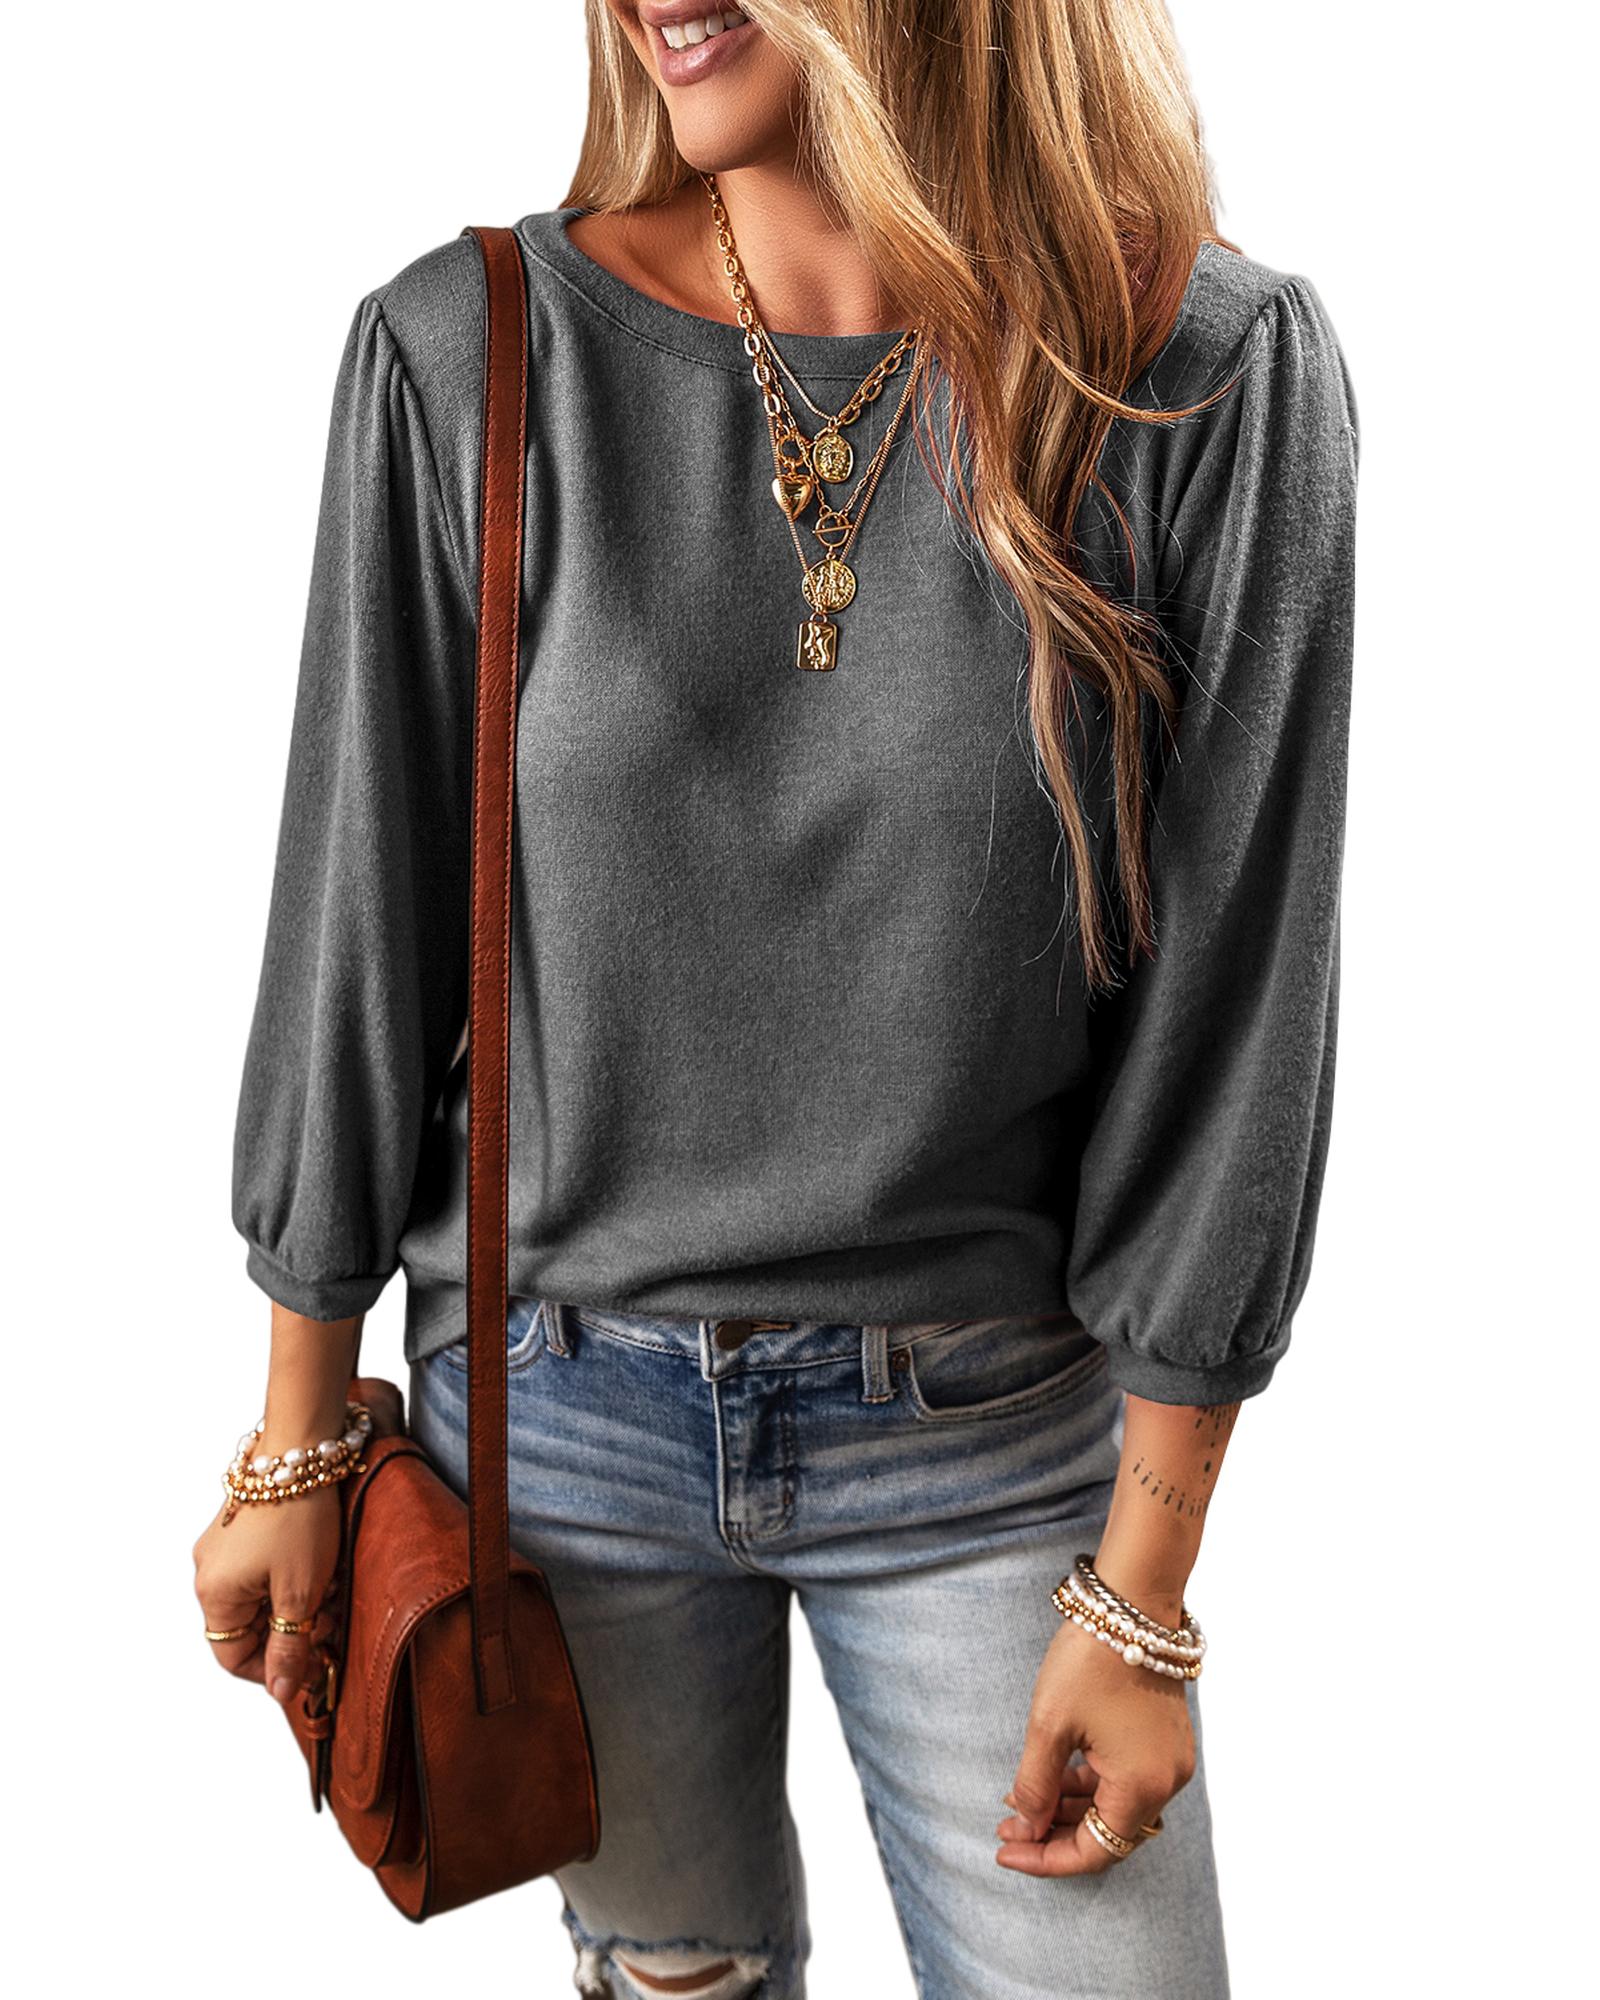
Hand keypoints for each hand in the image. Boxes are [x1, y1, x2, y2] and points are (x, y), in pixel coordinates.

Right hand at [189, 1375, 402, 1705]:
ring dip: (296, 1601)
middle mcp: (208, 1572)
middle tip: (328, 1620)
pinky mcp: (241, 1527)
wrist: (302, 1447)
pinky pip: (263, 1568)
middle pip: (249, 1626)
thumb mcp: (300, 1591)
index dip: (273, 1669)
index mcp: (213, 1594)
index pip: (233, 1657)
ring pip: (260, 1597)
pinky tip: (321, 1564)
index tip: (308, 1667)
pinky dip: (291, 1575)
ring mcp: (223, 1547)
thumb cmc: (299, 1518)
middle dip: (292, 1629)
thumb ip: (288, 1647)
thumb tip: (280, 1692)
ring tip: (329, 1586)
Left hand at [996, 1618, 1195, 1874]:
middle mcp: (1166, 1782)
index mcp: (1142, 1786)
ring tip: (1021, 1801)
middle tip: (1006, 1828)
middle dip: (1054, 1833)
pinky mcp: (1165, 1739)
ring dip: (1070, 1808)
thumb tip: (1028, 1826)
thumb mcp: (1049, 1725)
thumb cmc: (1089, 1660)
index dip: (1046, 1858)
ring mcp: (1170, 1760)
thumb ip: (1037, 1784)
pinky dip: (1090, 1784)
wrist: (1132, 1602)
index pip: (1094, 1851)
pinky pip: (1126, 1779)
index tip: (1004, 1850)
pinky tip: (1052, 1775)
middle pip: (1107, 1833)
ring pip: (1116, 1806)